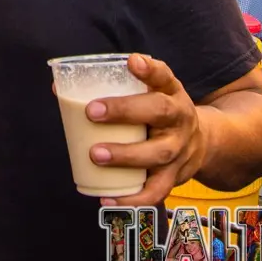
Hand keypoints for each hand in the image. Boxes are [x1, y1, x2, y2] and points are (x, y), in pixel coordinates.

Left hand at [82, 53, 210, 205]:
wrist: (202, 144)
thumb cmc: (159, 114)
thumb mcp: (149, 95)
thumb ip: (113, 88)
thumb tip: (58, 88)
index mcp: (171, 94)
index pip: (164, 77)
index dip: (149, 69)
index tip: (132, 61)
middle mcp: (180, 119)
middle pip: (159, 112)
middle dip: (125, 111)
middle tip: (92, 112)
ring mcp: (179, 149)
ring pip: (158, 154)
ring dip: (126, 155)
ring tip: (96, 154)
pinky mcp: (174, 176)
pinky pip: (156, 190)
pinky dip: (133, 198)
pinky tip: (108, 199)